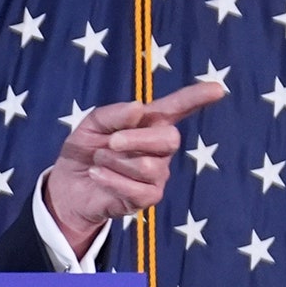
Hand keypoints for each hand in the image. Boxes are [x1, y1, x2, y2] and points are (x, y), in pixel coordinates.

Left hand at [45, 81, 225, 255]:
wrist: (67, 185)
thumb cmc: (85, 150)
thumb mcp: (91, 126)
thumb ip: (112, 115)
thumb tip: (138, 108)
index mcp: (148, 123)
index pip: (177, 109)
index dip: (196, 98)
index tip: (218, 89)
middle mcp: (159, 148)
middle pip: (169, 139)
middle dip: (137, 139)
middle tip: (110, 142)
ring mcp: (158, 174)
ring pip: (148, 166)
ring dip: (115, 162)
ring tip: (99, 161)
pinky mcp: (149, 197)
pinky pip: (137, 189)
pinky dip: (110, 180)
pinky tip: (97, 176)